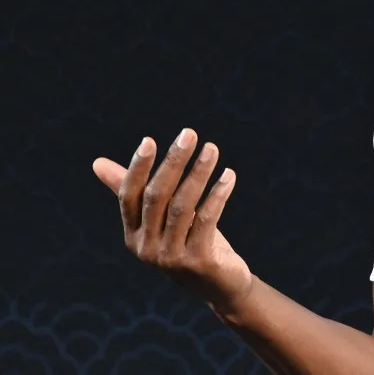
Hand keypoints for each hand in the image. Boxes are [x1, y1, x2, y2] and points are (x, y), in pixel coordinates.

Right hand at [92, 128, 253, 314]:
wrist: (218, 285)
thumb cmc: (187, 242)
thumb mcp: (161, 218)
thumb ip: (133, 191)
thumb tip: (97, 163)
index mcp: (133, 234)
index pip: (129, 196)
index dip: (137, 168)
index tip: (149, 140)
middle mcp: (146, 247)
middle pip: (157, 196)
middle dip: (173, 162)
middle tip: (188, 134)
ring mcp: (171, 256)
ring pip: (183, 206)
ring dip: (199, 173)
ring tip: (212, 149)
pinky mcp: (198, 261)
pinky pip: (207, 220)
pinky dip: (218, 195)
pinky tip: (229, 175)